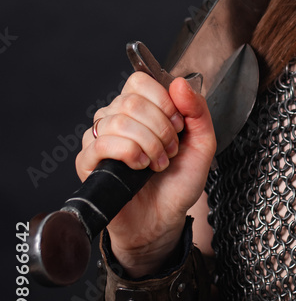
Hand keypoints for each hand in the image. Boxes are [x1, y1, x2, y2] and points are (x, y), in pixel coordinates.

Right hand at [75, 72, 216, 274]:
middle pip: (130, 100)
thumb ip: (198, 111)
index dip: (162, 99)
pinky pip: (101, 143)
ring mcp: (99, 138)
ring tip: (158, 163)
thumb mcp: (202, 144)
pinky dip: (129, 153)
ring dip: (148, 144)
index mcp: (141, 108)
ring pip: (118, 120)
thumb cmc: (178, 182)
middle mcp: (116, 118)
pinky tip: (140, 167)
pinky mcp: (87, 162)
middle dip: (160, 127)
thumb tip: (179, 82)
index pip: (140, 80)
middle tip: (171, 150)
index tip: (179, 124)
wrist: (164, 220)